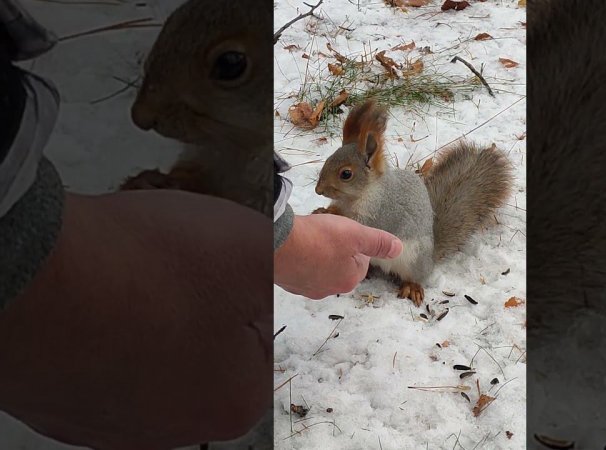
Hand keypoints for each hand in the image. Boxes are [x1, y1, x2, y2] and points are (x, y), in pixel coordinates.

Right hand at [0, 190, 274, 449]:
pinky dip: (104, 335)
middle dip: (191, 305)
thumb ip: (292, 264)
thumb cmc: (151, 262)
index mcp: (234, 400)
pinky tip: (89, 310)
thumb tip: (313, 267)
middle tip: (158, 272)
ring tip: (120, 285)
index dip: (232, 284)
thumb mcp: (250, 247)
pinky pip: (106, 364)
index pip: (254, 332)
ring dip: (145, 318)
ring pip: (153, 354)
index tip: (199, 266)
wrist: (29, 273)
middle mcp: (178, 430)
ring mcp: (117, 428)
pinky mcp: (70, 414)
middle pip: (203, 346)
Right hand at [274, 213, 402, 298]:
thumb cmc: (317, 239)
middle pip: (341, 267)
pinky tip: (298, 246)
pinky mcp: (290, 283)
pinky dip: (301, 259)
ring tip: (311, 239)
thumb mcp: (356, 234)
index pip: (361, 262)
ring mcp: (307, 288)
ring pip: (320, 268)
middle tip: (326, 235)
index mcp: (349, 280)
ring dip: (318, 255)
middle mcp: (329, 290)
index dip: (355, 244)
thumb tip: (398, 248)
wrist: (278, 243)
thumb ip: (378, 242)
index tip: (344, 234)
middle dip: (336, 251)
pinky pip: (301, 270)